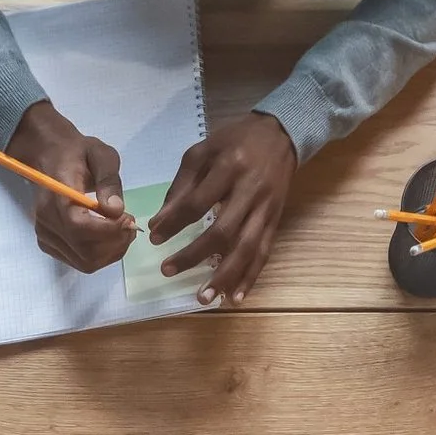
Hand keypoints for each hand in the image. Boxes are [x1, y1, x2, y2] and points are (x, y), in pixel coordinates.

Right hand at [8, 102, 134, 272]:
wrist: (53, 157)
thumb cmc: (79, 153)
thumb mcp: (101, 155)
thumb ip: (109, 181)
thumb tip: (116, 210)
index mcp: (56, 196)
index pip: (79, 227)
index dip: (109, 231)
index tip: (129, 219)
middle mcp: (46, 221)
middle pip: (85, 252)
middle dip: (116, 243)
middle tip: (130, 224)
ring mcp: (45, 235)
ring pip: (84, 262)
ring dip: (111, 252)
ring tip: (122, 230)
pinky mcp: (49, 244)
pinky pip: (79, 262)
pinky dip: (101, 255)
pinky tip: (109, 237)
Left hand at [153, 112, 296, 303]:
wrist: (281, 136)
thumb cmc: (235, 141)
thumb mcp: (203, 150)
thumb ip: (182, 185)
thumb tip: (161, 221)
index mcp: (229, 168)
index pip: (197, 203)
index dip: (174, 223)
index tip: (154, 237)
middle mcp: (250, 191)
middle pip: (222, 231)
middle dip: (194, 255)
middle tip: (167, 270)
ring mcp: (266, 209)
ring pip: (246, 248)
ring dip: (224, 276)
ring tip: (203, 298)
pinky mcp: (276, 221)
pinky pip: (264, 253)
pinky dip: (250, 277)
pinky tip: (235, 298)